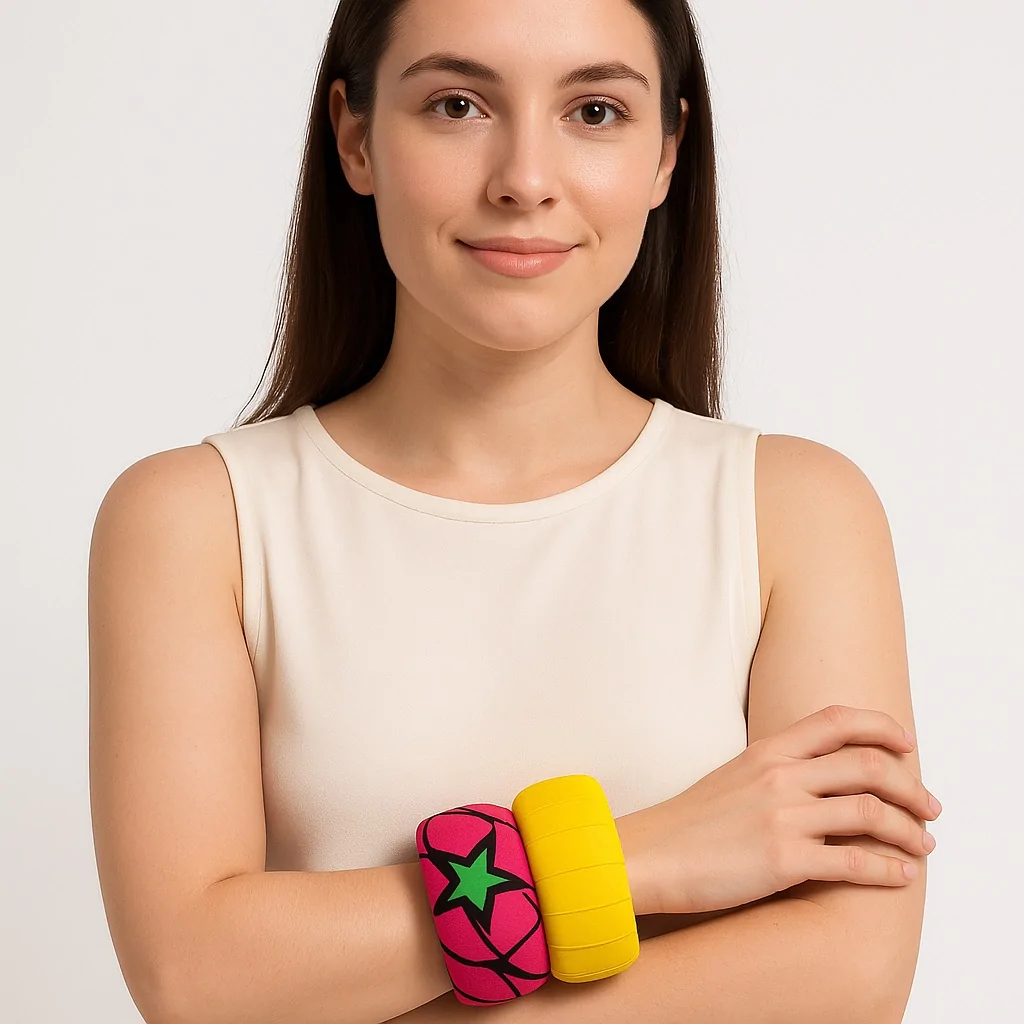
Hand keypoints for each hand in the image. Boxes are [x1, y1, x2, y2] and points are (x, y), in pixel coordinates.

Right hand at [617, 704, 940, 916]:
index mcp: (768, 750)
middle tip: (930, 806)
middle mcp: (780, 776)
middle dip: (912, 786)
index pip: (838, 720)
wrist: (650, 855)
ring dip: (909, 830)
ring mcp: (783, 817)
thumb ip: (777, 768)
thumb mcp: (734, 776)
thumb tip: (820, 773)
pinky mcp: (782, 860)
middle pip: (869, 764)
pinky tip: (901, 876)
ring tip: (924, 845)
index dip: (882, 726)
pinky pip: (853, 862)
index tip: (907, 743)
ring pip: (871, 813)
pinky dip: (888, 869)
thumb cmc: (690, 822)